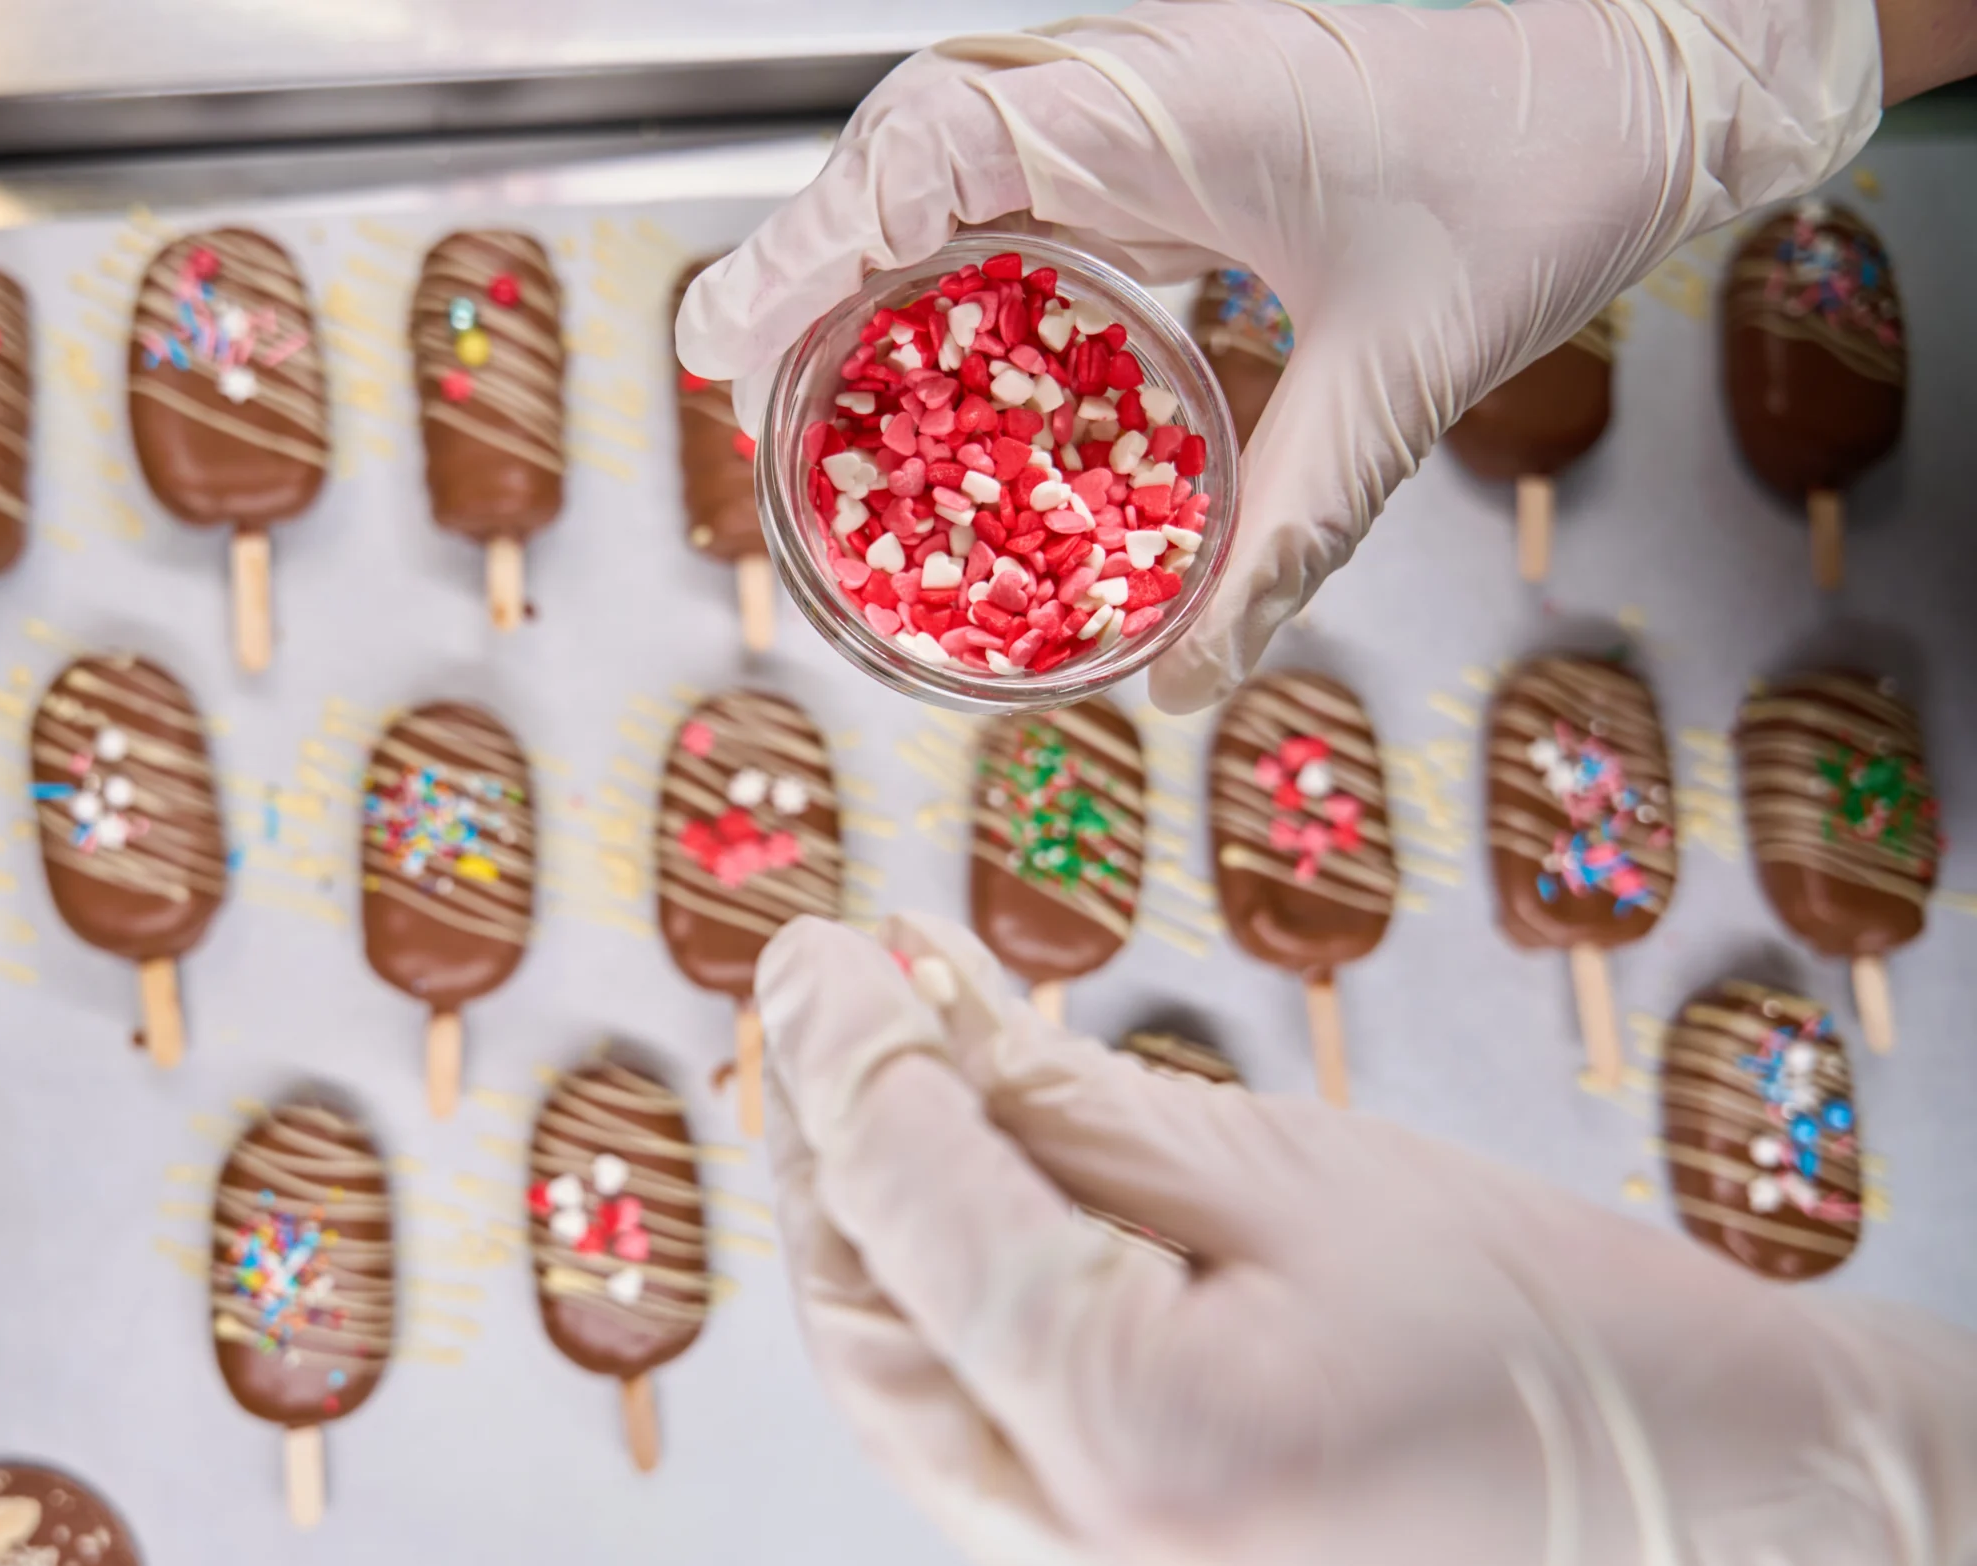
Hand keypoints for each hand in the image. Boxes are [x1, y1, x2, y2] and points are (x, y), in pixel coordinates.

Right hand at [678, 0, 1882, 707]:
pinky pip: (1042, 191)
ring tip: (816, 379)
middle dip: (813, 263)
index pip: (923, 144)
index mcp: (1157, 104)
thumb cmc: (1544, 168)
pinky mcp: (1186, 136)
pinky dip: (978, 269)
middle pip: (909, 153)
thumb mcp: (1404, 369)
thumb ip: (1289, 528)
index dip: (804, 244)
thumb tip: (1186, 680)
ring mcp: (1155, 104)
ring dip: (882, 263)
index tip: (723, 341)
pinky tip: (966, 357)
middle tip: (732, 374)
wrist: (1657, 73)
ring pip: (963, 167)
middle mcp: (1132, 87)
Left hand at [756, 912, 1976, 1565]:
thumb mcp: (1320, 1180)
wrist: (1759, 1557)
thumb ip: (1073, 1102)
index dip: (841, 1058)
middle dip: (829, 1166)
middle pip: (871, 1347)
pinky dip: (974, 1352)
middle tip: (829, 1022)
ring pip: (918, 1424)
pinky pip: (997, 1487)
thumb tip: (905, 1006)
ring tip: (900, 1107)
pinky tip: (996, 1247)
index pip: (909, 1218)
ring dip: (891, 1257)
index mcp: (1160, 1453)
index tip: (820, 957)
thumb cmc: (1590, 1357)